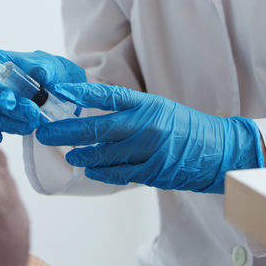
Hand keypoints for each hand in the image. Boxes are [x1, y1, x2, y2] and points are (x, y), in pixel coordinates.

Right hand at [0, 49, 86, 142]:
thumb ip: (44, 67)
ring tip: (32, 124)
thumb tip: (40, 73)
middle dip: (9, 112)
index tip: (10, 102)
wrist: (50, 85)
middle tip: (32, 114)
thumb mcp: (48, 64)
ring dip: (9, 124)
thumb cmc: (44, 71)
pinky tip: (2, 136)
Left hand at [35, 82, 261, 191]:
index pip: (110, 95)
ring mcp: (150, 151)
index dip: (84, 92)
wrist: (218, 151)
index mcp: (148, 105)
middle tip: (46, 134)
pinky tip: (92, 170)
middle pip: (99, 127)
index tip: (62, 91)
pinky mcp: (153, 172)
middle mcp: (147, 125)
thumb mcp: (159, 107)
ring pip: (106, 155)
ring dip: (84, 156)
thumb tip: (95, 110)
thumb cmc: (185, 127)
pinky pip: (121, 174)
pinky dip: (103, 172)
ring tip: (70, 156)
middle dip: (68, 132)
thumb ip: (130, 109)